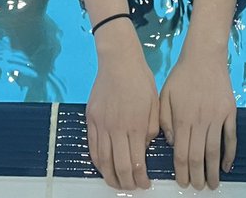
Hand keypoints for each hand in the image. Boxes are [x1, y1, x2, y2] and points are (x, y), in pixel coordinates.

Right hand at [85, 40, 159, 190]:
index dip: (140, 179)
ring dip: (110, 176)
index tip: (145, 184)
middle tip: (132, 187)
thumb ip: (151, 129)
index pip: (137, 163)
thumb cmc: (141, 80)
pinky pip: (92, 147)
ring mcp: (101, 124)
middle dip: (127, 182)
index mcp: (136, 126)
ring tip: (117, 182)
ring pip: (103, 161)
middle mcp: (117, 129)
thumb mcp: (155, 104)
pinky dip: (97, 162)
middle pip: (119, 166)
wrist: (118, 60)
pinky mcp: (91, 119)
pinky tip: (104, 167)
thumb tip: (144, 147)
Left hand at [159, 52, 237, 189]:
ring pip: (215, 151)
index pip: (181, 153)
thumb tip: (171, 143)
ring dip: (214, 171)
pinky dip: (230, 154)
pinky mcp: (230, 112)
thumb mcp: (164, 95)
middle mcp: (200, 121)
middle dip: (197, 176)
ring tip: (213, 185)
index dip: (182, 171)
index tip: (183, 183)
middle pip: (198, 156)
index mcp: (182, 119)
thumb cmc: (181, 76)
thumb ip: (164, 120)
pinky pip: (231, 137)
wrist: (204, 56)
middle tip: (198, 188)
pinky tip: (227, 166)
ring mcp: (217, 117)